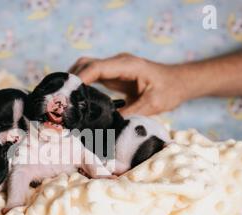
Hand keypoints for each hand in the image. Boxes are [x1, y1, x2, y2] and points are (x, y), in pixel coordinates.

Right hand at [69, 53, 188, 115]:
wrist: (179, 82)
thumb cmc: (169, 90)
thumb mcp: (152, 105)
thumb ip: (130, 114)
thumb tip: (108, 125)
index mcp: (127, 65)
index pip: (96, 67)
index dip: (80, 79)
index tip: (68, 94)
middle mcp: (118, 62)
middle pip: (86, 64)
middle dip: (72, 79)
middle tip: (62, 100)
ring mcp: (114, 67)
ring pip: (86, 68)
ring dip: (75, 81)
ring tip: (66, 101)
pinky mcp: (113, 74)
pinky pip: (92, 75)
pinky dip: (82, 84)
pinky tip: (78, 99)